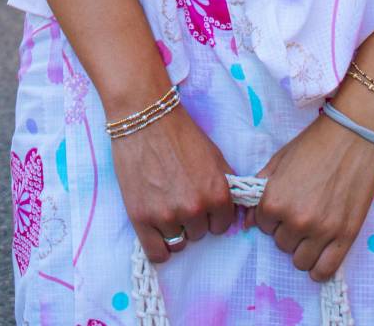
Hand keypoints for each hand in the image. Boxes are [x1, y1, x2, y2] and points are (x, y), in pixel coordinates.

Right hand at [109, 103, 234, 265]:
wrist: (145, 118)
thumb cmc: (180, 132)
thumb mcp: (214, 155)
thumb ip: (225, 184)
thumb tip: (232, 207)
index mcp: (217, 194)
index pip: (223, 225)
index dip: (213, 214)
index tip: (203, 203)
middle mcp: (195, 209)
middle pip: (200, 234)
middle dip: (193, 218)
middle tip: (179, 196)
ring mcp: (167, 216)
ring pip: (179, 242)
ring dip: (175, 228)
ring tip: (166, 205)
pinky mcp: (141, 219)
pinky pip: (157, 253)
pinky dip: (159, 247)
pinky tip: (158, 232)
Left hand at [248, 109, 373, 281]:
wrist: (354, 133)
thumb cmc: (314, 143)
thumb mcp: (279, 160)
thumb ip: (259, 190)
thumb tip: (247, 221)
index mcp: (274, 200)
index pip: (262, 225)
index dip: (272, 214)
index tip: (285, 203)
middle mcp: (295, 220)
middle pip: (281, 244)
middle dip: (288, 229)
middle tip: (302, 210)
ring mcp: (321, 231)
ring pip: (300, 261)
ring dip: (303, 247)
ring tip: (312, 229)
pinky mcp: (345, 236)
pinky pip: (324, 271)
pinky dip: (319, 268)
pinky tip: (320, 254)